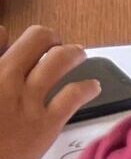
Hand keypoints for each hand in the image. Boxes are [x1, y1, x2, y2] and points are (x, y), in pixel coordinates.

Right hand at [0, 26, 95, 158]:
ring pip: (60, 59)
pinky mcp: (46, 124)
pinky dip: (88, 87)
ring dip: (74, 53)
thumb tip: (3, 38)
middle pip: (38, 38)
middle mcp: (7, 77)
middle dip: (50, 38)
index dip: (15, 40)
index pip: (1, 34)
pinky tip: (93, 87)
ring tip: (79, 55)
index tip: (21, 46)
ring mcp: (28, 99)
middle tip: (56, 44)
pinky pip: (74, 95)